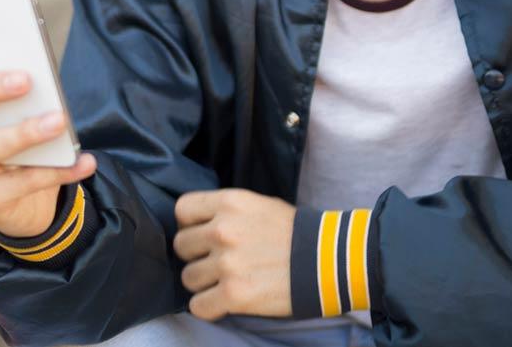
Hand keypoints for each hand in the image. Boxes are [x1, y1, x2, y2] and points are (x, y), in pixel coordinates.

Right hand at [0, 31, 96, 237]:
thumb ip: (25, 90)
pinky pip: (24, 183)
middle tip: (25, 79)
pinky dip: (59, 171)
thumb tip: (40, 64)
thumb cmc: (21, 145)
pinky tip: (85, 161)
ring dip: (27, 132)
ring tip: (59, 120)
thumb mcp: (19, 113)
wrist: (20, 203)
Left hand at [173, 189, 295, 319]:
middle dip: (197, 255)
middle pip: (181, 246)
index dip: (190, 224)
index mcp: (229, 203)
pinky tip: (224, 302)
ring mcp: (227, 263)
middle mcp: (222, 230)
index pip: (182, 210)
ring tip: (227, 281)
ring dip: (204, 283)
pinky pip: (198, 306)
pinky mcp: (234, 294)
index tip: (204, 234)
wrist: (330, 261)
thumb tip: (199, 225)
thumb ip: (227, 212)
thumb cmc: (296, 233)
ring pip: (188, 277)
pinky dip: (209, 307)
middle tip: (218, 261)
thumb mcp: (259, 205)